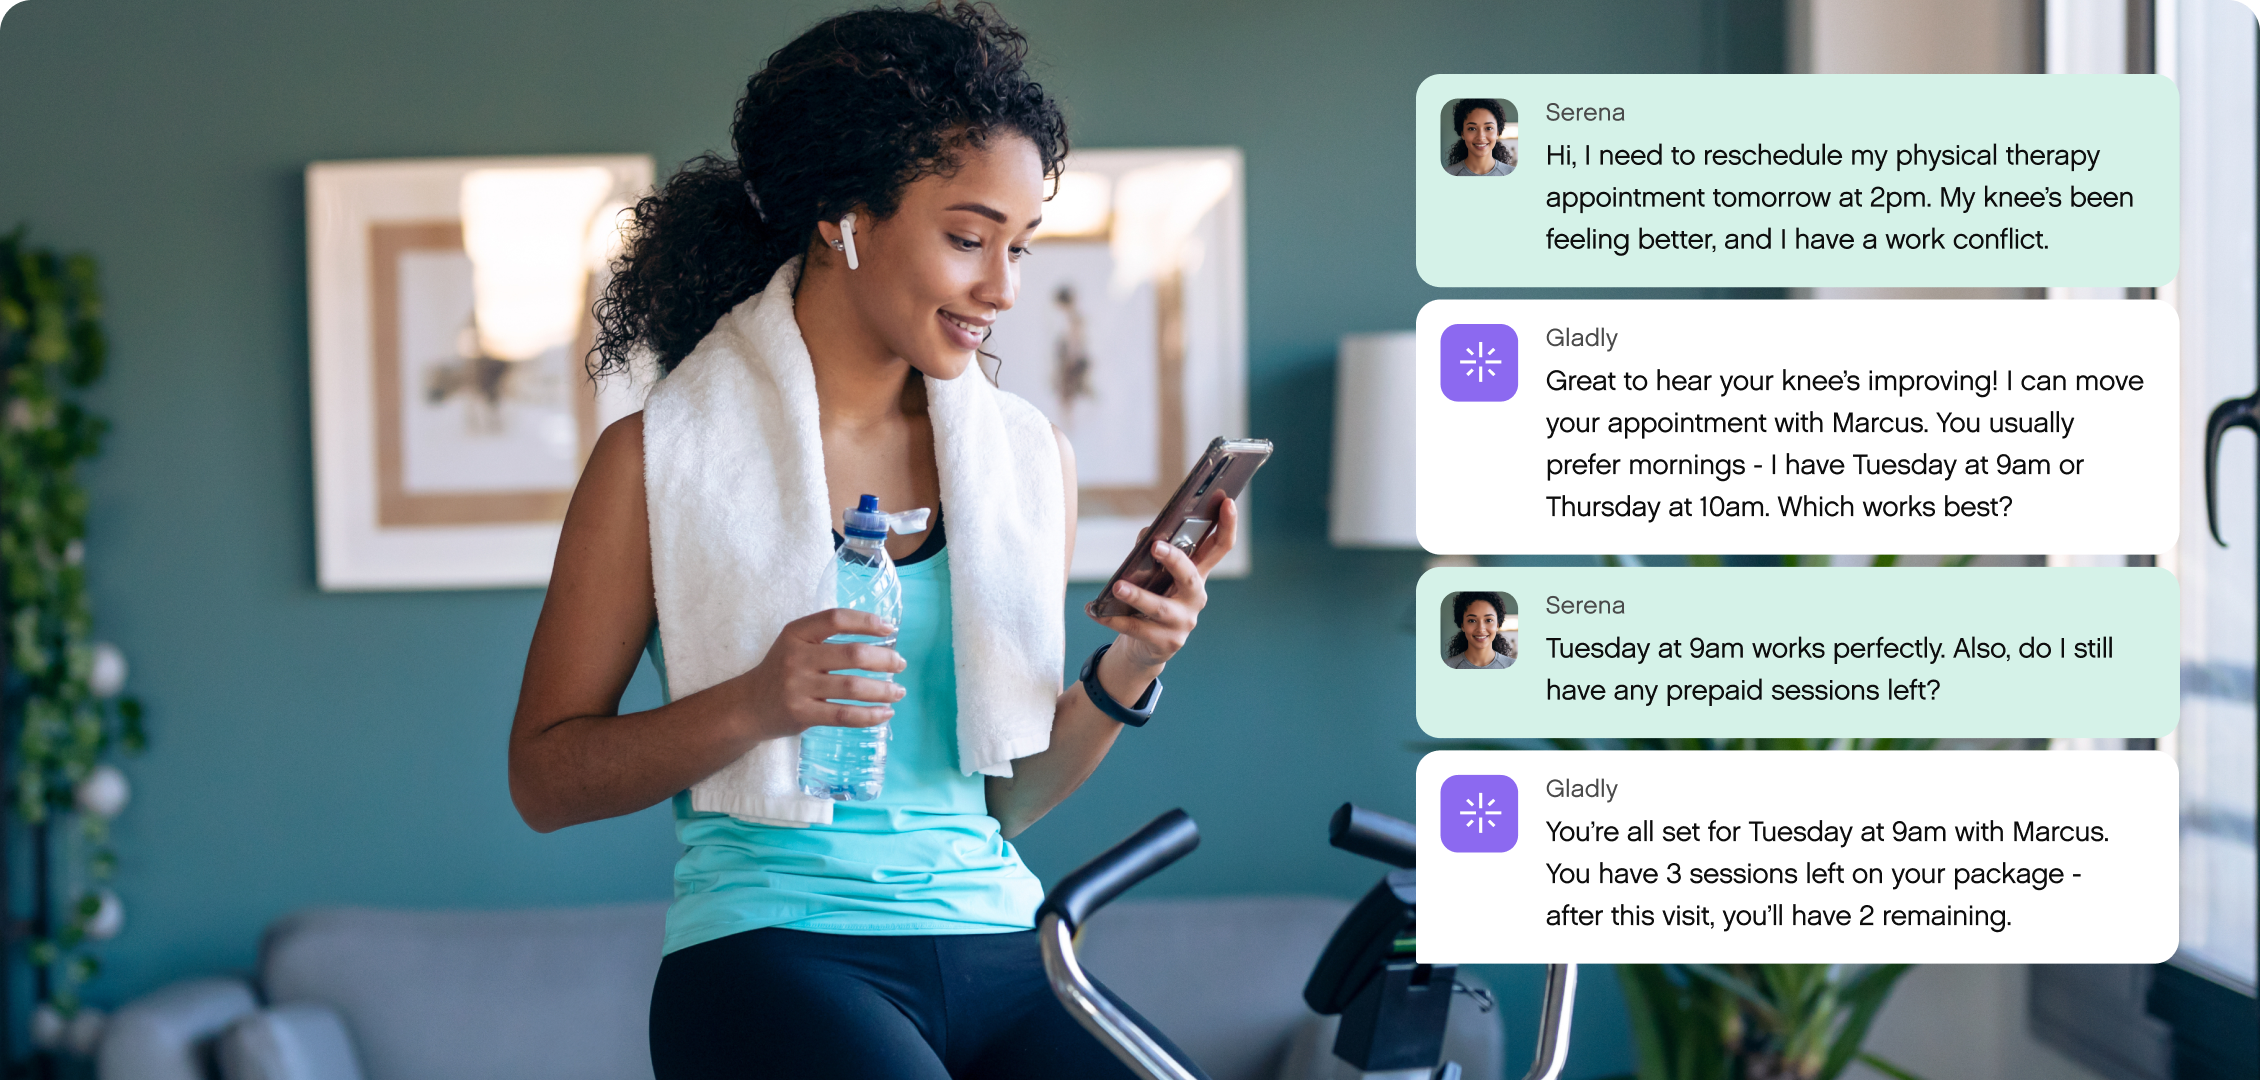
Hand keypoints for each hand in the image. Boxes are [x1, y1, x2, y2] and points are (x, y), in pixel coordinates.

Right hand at [733, 608, 904, 736]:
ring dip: (883, 690)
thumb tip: (881, 637)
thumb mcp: (796, 644)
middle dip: (884, 659)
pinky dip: (870, 715)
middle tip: (901, 664)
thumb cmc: (783, 671)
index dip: (866, 621)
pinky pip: (844, 715)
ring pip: (852, 687)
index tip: (890, 629)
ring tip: (899, 691)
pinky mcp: (801, 714)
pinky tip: (886, 713)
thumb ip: (828, 638)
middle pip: (851, 654)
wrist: (748, 706)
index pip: (836, 618)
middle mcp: (796, 657)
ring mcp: (798, 687)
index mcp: (796, 633)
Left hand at [1091, 497, 1237, 672]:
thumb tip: (1147, 535)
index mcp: (1197, 574)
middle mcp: (1195, 597)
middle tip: (1156, 546)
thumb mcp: (1156, 575)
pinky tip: (1095, 610)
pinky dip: (1113, 619)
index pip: (1220, 547)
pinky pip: (1137, 629)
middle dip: (1175, 561)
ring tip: (1117, 587)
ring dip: (1138, 596)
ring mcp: (1184, 622)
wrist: (1146, 646)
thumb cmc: (1152, 599)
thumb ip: (1153, 552)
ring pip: (1161, 608)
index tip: (1227, 501)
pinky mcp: (1166, 642)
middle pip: (1191, 576)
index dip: (1227, 525)